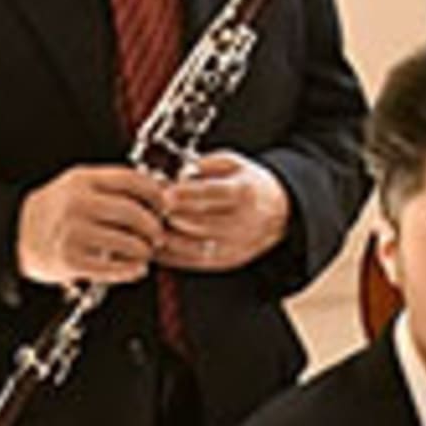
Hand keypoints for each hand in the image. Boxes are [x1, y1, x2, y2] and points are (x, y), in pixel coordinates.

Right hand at [17, 164, 167, 286]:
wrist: (15, 233)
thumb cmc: (55, 210)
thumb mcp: (79, 185)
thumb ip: (113, 186)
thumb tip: (157, 191)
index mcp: (83, 180)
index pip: (132, 180)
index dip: (155, 194)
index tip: (163, 205)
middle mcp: (78, 204)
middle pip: (134, 213)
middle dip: (153, 227)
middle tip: (157, 235)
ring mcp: (73, 232)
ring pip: (128, 242)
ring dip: (144, 250)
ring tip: (145, 251)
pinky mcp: (70, 260)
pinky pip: (112, 268)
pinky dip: (131, 270)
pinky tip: (136, 268)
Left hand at [159, 151, 290, 271]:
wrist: (277, 213)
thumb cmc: (249, 185)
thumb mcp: (233, 163)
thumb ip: (205, 164)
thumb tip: (181, 174)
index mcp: (244, 193)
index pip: (213, 194)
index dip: (187, 194)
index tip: (166, 192)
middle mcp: (241, 223)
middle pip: (198, 222)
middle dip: (170, 214)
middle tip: (151, 206)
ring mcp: (232, 246)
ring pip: (190, 245)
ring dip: (165, 235)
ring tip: (148, 223)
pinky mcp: (223, 262)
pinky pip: (189, 261)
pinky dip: (168, 253)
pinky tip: (154, 242)